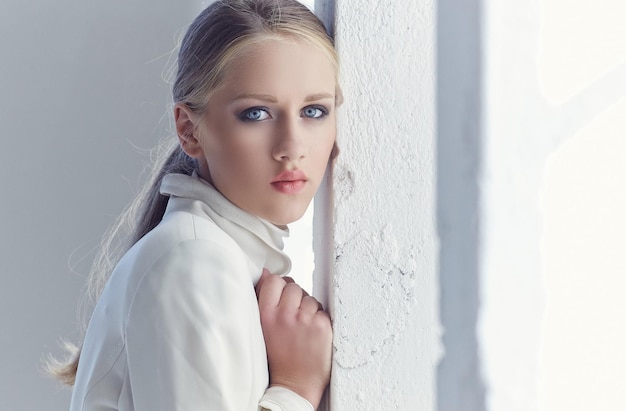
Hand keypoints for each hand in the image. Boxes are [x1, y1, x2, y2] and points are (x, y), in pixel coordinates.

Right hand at [255, 269, 331, 409]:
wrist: (295, 385)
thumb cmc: (278, 358)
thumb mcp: (262, 328)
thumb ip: (263, 300)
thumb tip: (266, 273)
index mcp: (266, 315)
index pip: (274, 281)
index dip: (280, 286)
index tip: (281, 295)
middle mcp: (285, 315)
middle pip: (294, 286)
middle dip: (295, 298)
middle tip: (293, 316)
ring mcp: (305, 320)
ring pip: (310, 297)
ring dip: (309, 308)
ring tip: (303, 327)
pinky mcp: (322, 326)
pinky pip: (322, 310)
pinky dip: (320, 319)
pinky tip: (312, 333)